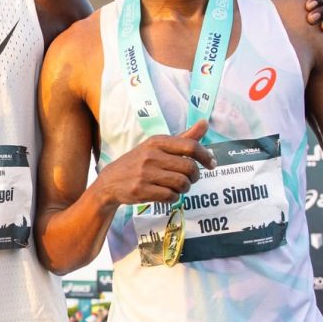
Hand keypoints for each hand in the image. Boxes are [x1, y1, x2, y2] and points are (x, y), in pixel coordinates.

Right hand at [96, 120, 214, 207]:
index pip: (190, 146)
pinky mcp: (141, 190)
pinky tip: (167, 195)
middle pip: (189, 167)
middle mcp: (151, 156)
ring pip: (181, 183)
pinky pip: (170, 196)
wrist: (110, 182)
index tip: (212, 164)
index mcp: (157, 142)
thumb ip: (183, 138)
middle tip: (191, 179)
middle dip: (195, 176)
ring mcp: (145, 174)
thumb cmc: (138, 163)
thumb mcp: (157, 147)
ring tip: (178, 187)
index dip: (206, 156)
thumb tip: (205, 123)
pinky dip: (173, 198)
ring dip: (184, 188)